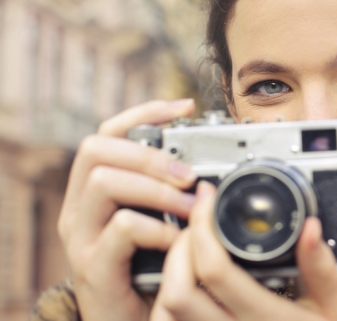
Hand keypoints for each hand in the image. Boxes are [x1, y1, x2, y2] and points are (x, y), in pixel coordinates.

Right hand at [57, 100, 197, 320]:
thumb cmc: (150, 276)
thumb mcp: (161, 226)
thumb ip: (172, 197)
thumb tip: (210, 167)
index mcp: (95, 192)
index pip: (107, 132)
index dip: (144, 112)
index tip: (185, 107)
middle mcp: (80, 209)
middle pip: (97, 149)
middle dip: (150, 153)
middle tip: (190, 174)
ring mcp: (82, 238)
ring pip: (104, 182)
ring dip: (157, 188)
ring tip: (191, 206)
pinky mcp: (94, 267)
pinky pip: (121, 228)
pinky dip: (158, 229)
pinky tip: (179, 241)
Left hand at [151, 182, 336, 320]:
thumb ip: (322, 267)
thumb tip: (308, 226)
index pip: (216, 272)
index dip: (202, 228)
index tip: (208, 200)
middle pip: (177, 291)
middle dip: (178, 246)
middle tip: (196, 221)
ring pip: (168, 311)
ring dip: (171, 272)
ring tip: (191, 245)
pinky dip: (173, 296)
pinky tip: (191, 277)